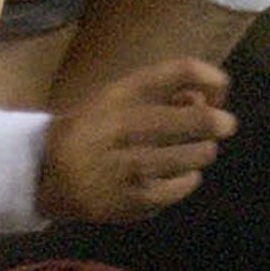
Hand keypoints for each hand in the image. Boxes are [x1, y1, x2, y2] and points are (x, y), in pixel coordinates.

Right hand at [35, 57, 233, 222]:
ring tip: (188, 152)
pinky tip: (172, 174)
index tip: (217, 94)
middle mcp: (130, 125)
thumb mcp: (116, 98)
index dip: (214, 80)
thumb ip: (161, 94)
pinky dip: (188, 178)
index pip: (184, 71)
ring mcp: (135, 165)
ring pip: (200, 154)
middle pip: (202, 118)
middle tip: (221, 127)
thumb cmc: (92, 131)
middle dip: (220, 122)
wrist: (48, 175)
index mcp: (124, 93)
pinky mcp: (139, 199)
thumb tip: (208, 100)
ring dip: (202, 151)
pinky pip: (187, 183)